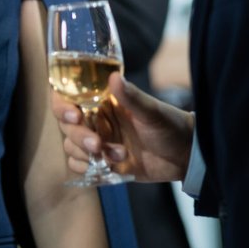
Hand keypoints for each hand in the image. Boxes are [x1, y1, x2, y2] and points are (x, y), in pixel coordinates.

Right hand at [51, 73, 193, 182]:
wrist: (185, 156)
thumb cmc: (171, 125)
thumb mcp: (152, 111)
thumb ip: (131, 97)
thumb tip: (114, 77)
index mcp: (102, 101)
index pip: (68, 97)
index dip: (63, 106)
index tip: (75, 115)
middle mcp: (96, 120)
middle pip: (66, 126)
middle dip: (78, 136)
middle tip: (98, 145)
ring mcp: (99, 142)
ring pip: (71, 147)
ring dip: (88, 155)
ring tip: (119, 156)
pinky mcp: (104, 163)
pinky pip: (81, 167)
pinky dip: (89, 169)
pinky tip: (109, 168)